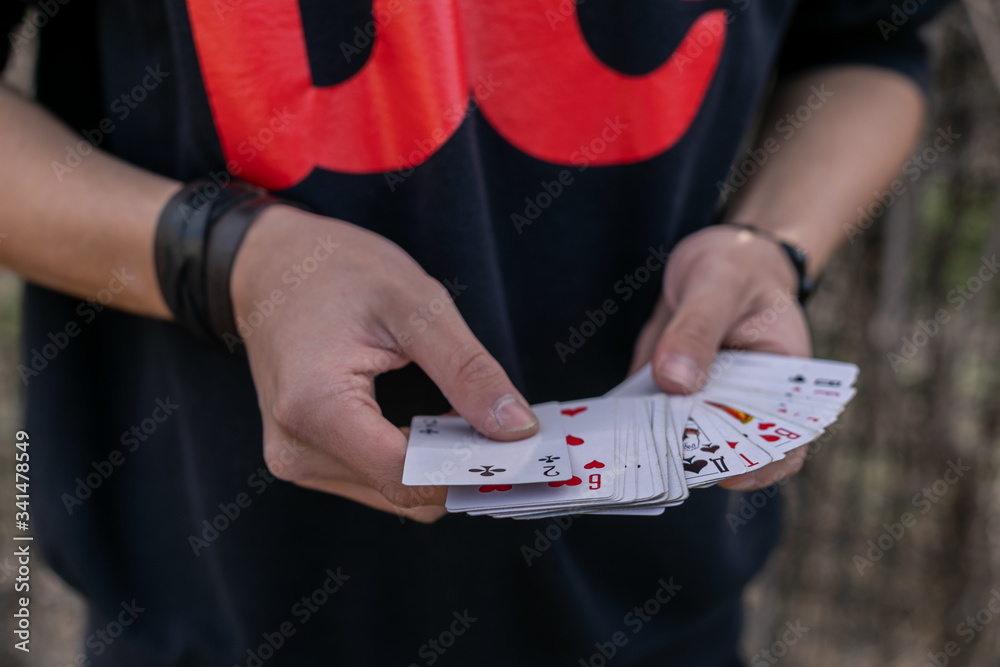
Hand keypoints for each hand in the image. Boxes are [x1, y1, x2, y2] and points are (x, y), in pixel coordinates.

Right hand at [230, 206, 538, 521]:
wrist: (272, 265)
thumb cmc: (338, 272)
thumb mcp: (416, 306)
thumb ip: (468, 372)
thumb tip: (517, 429)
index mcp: (314, 407)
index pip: (407, 478)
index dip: (470, 469)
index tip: (522, 452)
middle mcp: (296, 449)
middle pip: (404, 493)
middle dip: (460, 468)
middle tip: (503, 428)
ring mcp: (295, 459)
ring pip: (395, 494)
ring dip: (438, 465)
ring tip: (461, 416)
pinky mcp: (304, 458)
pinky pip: (376, 480)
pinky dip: (415, 460)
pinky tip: (431, 423)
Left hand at [628, 225, 811, 490]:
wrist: (712, 257)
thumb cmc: (735, 267)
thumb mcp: (718, 286)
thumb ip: (698, 330)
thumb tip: (674, 380)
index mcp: (783, 386)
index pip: (785, 444)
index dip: (760, 465)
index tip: (726, 471)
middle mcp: (744, 404)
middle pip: (727, 451)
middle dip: (695, 460)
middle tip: (662, 458)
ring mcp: (703, 403)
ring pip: (682, 442)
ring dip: (656, 449)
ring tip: (630, 450)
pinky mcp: (666, 395)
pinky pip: (649, 420)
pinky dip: (630, 424)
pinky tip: (607, 425)